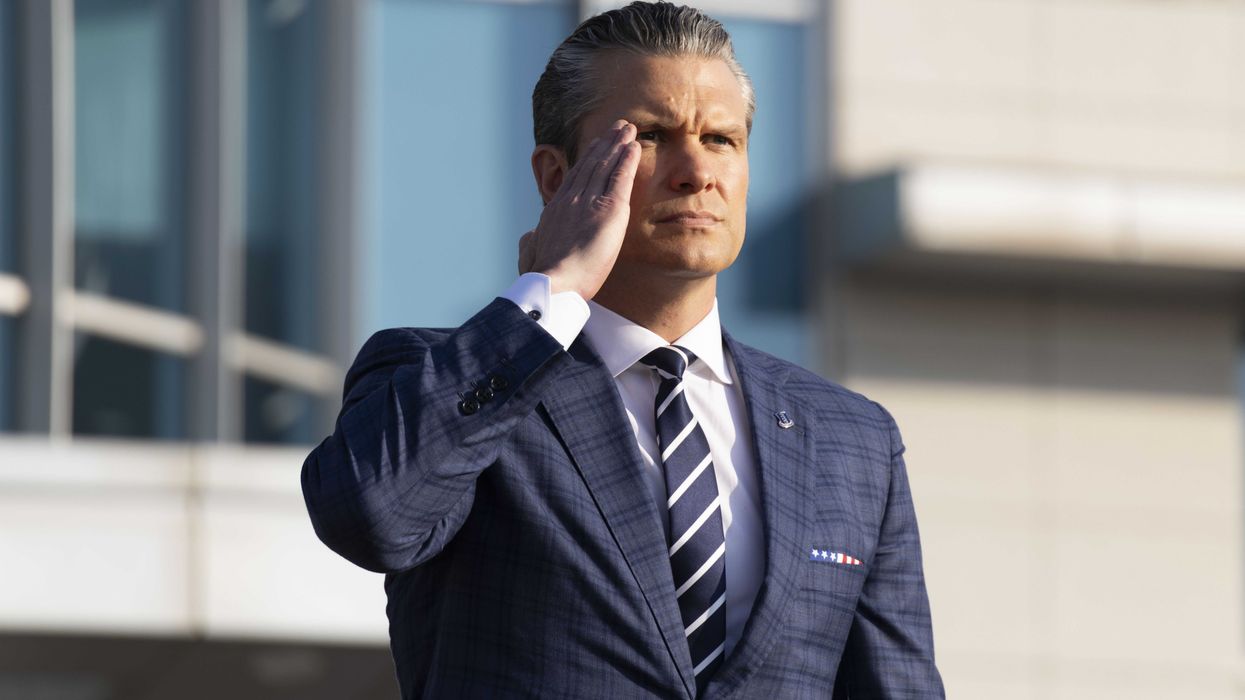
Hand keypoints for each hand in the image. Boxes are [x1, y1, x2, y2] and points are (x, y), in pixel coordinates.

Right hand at [518, 120, 639, 299]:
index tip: (595, 146)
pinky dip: (627, 160)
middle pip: (591, 165)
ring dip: (617, 144)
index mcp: (555, 210)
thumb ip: (531, 242)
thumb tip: (529, 236)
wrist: (555, 282)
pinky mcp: (610, 209)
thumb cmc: (544, 276)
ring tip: (627, 128)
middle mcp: (572, 200)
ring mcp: (589, 201)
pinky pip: (620, 178)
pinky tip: (634, 146)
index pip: (575, 178)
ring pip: (605, 165)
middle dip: (604, 144)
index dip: (586, 160)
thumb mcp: (531, 254)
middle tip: (616, 127)